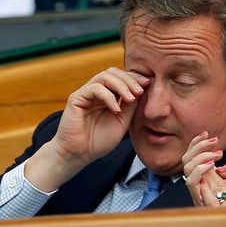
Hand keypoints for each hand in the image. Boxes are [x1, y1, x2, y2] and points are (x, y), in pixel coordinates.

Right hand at [25, 67, 149, 191]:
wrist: (79, 154)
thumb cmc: (99, 141)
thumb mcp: (122, 122)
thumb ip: (130, 106)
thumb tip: (143, 90)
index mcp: (108, 95)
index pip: (121, 78)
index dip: (135, 78)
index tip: (148, 84)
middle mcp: (96, 91)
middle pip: (113, 72)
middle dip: (130, 79)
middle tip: (140, 91)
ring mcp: (86, 93)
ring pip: (104, 76)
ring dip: (121, 85)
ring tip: (131, 98)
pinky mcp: (76, 98)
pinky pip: (94, 88)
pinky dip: (108, 96)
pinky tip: (116, 109)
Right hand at [182, 132, 225, 206]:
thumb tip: (222, 167)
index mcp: (202, 177)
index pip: (191, 156)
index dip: (196, 143)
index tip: (206, 133)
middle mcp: (196, 183)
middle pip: (186, 159)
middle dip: (198, 146)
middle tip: (215, 142)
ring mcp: (196, 191)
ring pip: (186, 168)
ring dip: (200, 156)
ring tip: (216, 155)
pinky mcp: (199, 198)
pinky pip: (191, 182)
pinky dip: (199, 170)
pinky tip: (212, 165)